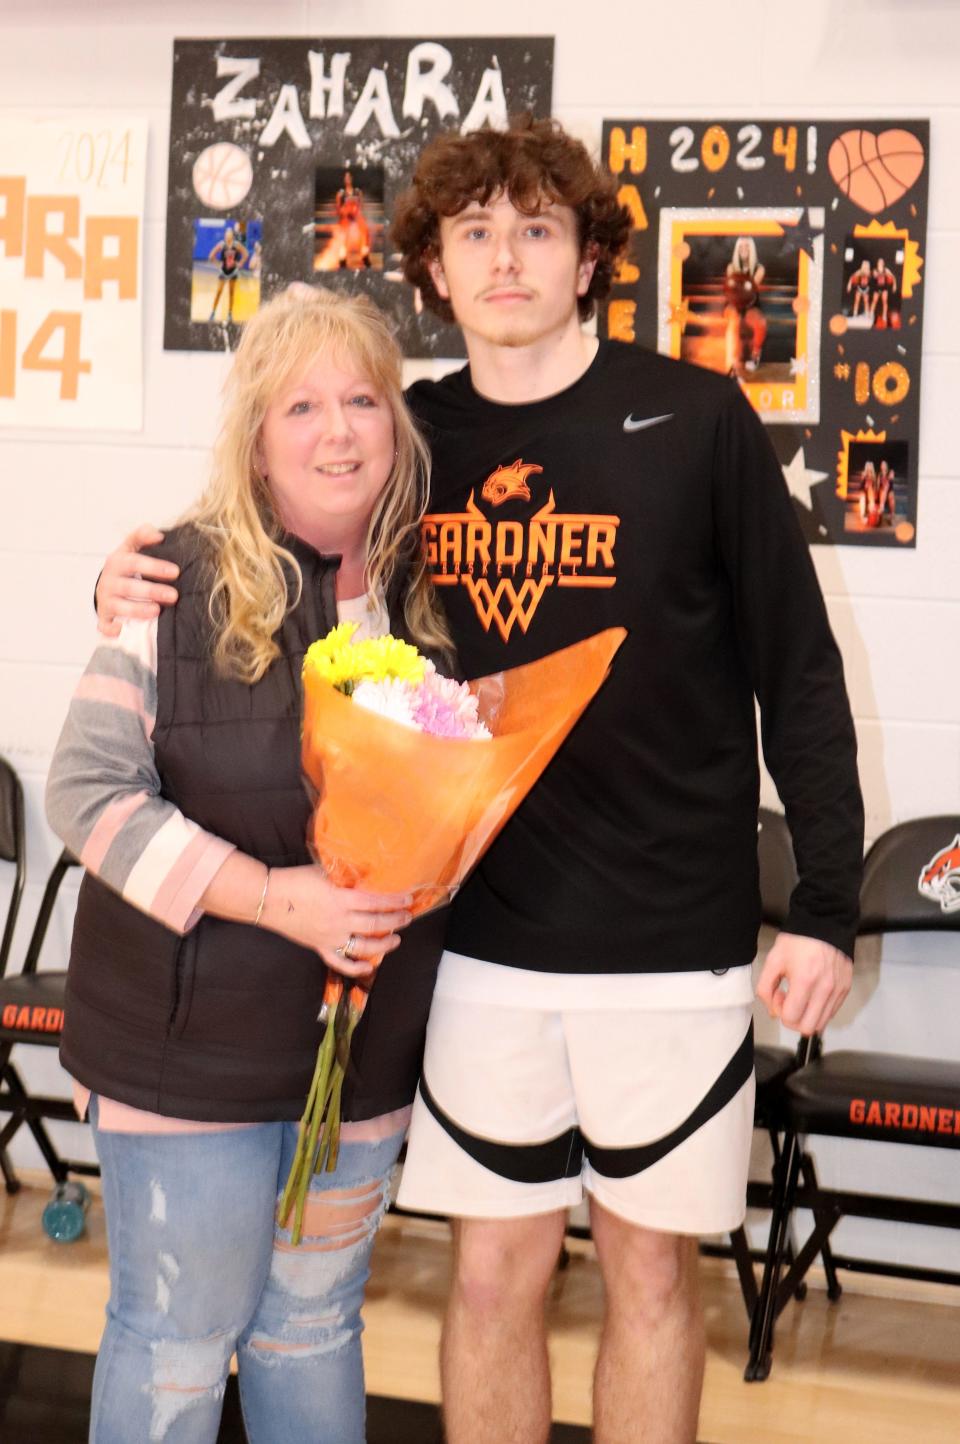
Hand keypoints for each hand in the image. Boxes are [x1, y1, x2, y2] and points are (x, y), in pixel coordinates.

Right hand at [96, 524, 179, 637]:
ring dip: (137, 610)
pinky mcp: (104, 617)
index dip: (154, 566)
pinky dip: (110, 629)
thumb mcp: (131, 547)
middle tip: (174, 596)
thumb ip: (142, 536)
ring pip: (119, 606)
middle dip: (152, 591)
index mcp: (117, 562)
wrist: (106, 584)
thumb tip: (157, 534)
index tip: (175, 571)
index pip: (135, 562)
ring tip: (157, 611)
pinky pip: (104, 625)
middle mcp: (109, 581)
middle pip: (129, 587)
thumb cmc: (125, 567)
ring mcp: (106, 600)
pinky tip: (121, 631)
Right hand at [261, 865, 413, 977]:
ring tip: (396, 939)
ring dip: (384, 945)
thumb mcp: (325, 872)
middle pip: (375, 925)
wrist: (268, 898)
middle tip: (407, 917)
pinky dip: (356, 967)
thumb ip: (346, 877)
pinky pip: (340, 962)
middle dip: (395, 921)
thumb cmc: (296, 880)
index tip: (408, 899)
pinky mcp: (319, 947)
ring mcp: (329, 938)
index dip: (395, 902)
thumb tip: (370, 875)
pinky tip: (369, 966)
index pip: (376, 902)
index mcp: (340, 899)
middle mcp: (338, 921)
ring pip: (363, 947)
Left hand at [755, 932, 851, 1035]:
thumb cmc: (798, 940)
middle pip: (808, 1028)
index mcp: (805, 981)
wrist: (825, 922)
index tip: (779, 995)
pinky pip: (832, 1012)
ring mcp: (838, 990)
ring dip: (807, 1016)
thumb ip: (765, 988)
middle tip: (789, 1000)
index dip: (780, 1012)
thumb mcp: (773, 960)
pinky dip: (820, 1010)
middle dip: (793, 1020)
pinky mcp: (846, 988)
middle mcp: (825, 989)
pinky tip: (812, 993)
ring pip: (822, 1023)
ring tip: (801, 996)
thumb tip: (773, 1011)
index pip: (791, 1018)